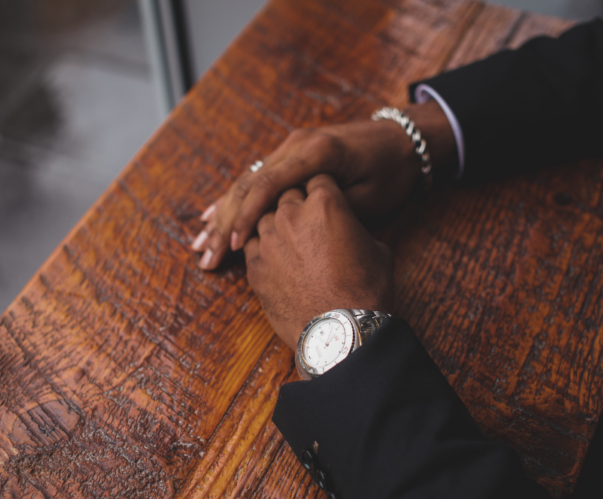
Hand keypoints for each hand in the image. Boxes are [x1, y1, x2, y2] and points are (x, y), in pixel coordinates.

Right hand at [191, 100, 455, 268]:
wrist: (401, 141)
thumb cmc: (391, 172)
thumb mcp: (369, 197)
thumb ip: (329, 212)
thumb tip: (294, 235)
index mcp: (315, 152)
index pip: (268, 184)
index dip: (248, 216)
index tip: (234, 246)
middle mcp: (296, 145)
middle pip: (249, 184)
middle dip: (225, 222)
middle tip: (206, 254)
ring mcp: (291, 147)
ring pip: (247, 182)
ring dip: (224, 214)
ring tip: (201, 243)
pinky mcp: (291, 156)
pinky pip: (257, 178)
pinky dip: (236, 201)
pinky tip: (215, 216)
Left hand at [243, 174, 393, 349]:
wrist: (340, 331)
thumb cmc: (366, 291)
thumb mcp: (378, 250)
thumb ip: (356, 229)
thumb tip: (350, 231)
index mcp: (325, 203)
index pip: (317, 179)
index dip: (322, 188)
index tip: (324, 198)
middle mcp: (291, 214)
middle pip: (286, 193)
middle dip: (296, 202)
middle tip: (306, 219)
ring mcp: (268, 240)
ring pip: (263, 215)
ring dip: (275, 223)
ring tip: (287, 239)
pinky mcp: (254, 266)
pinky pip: (250, 245)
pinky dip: (260, 247)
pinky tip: (273, 257)